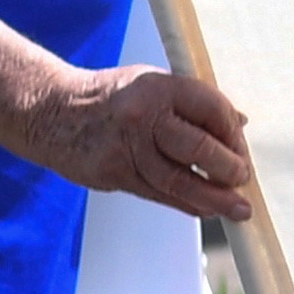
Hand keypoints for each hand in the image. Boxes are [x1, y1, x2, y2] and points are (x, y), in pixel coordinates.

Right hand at [41, 63, 257, 219]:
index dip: (233, 134)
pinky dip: (185, 204)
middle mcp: (143, 115)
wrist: (50, 111)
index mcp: (158, 86)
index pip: (211, 109)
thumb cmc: (110, 98)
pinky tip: (204, 209)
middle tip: (243, 180)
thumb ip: (194, 103)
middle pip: (197, 148)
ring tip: (236, 210)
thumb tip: (239, 124)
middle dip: (228, 169)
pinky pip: (157, 193)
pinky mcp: (112, 173)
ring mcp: (126, 147)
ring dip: (212, 198)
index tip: (243, 150)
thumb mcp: (152, 83)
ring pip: (178, 180)